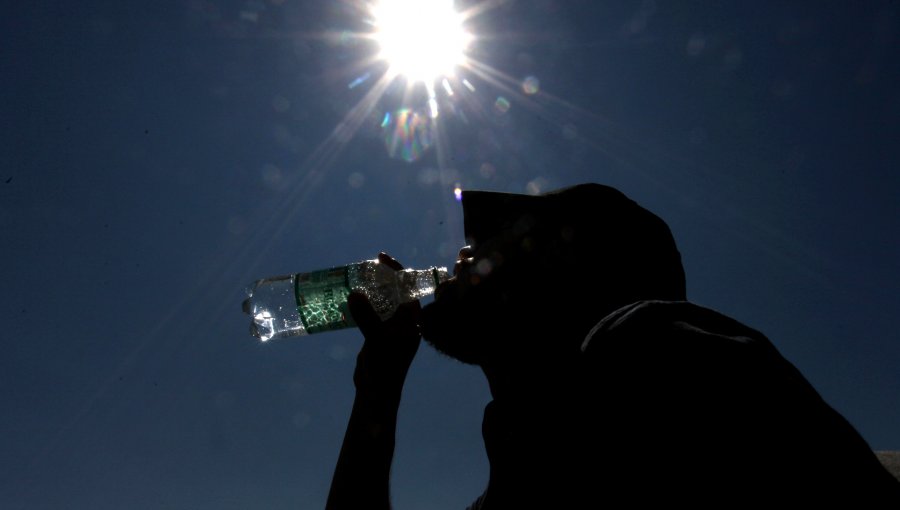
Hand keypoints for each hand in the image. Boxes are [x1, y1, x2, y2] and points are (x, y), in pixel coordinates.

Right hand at [348, 252, 420, 399]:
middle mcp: (404, 321)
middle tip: (364, 266)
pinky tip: (350, 297)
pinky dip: (362, 303)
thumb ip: (367, 316)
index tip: (381, 257)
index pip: (408, 287)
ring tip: (355, 277)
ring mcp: (391, 327)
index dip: (396, 270)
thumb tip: (355, 293)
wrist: (376, 392)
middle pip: (395, 291)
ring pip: (382, 301)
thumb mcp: (376, 338)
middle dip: (381, 277)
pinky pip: (372, 312)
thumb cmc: (384, 366)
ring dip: (371, 289)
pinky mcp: (378, 334)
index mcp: (412, 320)